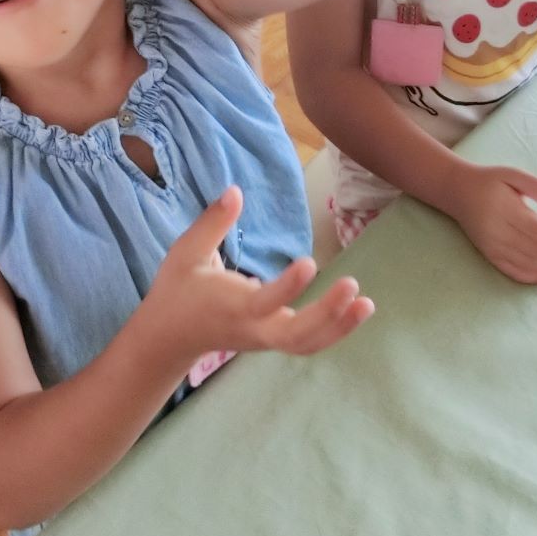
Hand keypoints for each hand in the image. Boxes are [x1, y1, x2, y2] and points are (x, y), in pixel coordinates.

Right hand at [142, 186, 373, 369]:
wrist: (169, 337)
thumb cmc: (177, 290)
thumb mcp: (185, 253)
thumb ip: (212, 223)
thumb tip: (236, 191)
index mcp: (232, 307)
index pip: (265, 301)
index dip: (288, 286)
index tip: (309, 262)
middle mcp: (253, 328)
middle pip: (296, 335)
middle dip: (327, 314)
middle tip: (353, 286)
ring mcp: (265, 339)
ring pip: (306, 344)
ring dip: (339, 327)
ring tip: (367, 305)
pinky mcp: (273, 340)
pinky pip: (307, 343)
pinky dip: (334, 331)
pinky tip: (357, 310)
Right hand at [447, 164, 536, 283]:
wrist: (458, 192)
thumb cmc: (490, 181)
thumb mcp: (512, 174)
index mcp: (504, 210)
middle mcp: (497, 232)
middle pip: (536, 249)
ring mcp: (492, 247)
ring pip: (529, 263)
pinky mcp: (490, 256)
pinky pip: (515, 273)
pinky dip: (536, 277)